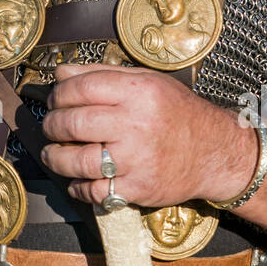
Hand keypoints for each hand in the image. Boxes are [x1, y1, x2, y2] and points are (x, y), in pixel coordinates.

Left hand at [40, 62, 255, 207]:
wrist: (215, 152)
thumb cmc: (177, 113)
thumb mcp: (147, 82)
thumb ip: (103, 74)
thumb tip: (61, 74)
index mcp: (138, 92)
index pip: (82, 88)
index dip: (59, 94)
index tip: (55, 100)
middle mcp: (136, 124)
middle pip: (74, 124)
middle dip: (53, 126)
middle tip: (51, 127)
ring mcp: (137, 159)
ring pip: (78, 161)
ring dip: (56, 159)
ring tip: (53, 153)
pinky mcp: (139, 188)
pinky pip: (96, 191)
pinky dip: (78, 188)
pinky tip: (76, 180)